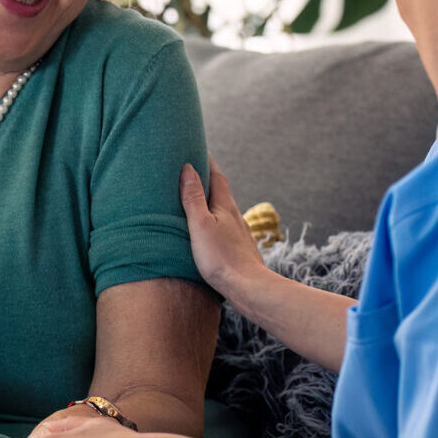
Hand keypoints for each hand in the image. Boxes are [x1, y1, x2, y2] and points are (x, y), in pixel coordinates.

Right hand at [180, 159, 266, 300]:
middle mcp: (236, 217)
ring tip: (197, 202)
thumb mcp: (200, 225)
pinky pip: (225, 229)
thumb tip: (188, 168)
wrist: (249, 289)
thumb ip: (193, 198)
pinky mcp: (240, 250)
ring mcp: (239, 234)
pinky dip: (216, 224)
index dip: (206, 161)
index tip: (196, 148)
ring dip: (211, 204)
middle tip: (193, 171)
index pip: (216, 176)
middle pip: (221, 192)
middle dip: (208, 181)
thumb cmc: (222, 258)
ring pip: (224, 212)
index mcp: (225, 206)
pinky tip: (211, 233)